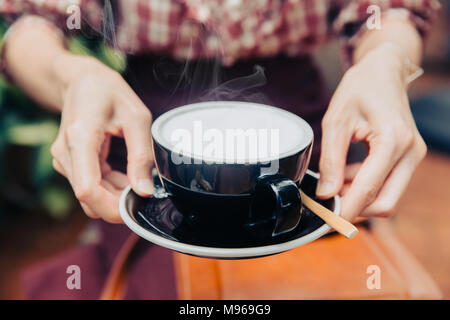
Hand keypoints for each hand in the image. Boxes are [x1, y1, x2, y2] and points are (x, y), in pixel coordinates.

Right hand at [50, 56, 153, 222]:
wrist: (82, 80)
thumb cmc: (110, 92)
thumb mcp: (136, 118)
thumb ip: (141, 155)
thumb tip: (144, 191)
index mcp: (80, 138)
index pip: (88, 190)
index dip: (112, 207)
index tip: (137, 206)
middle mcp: (65, 153)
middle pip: (88, 199)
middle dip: (118, 203)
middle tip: (145, 191)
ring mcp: (63, 160)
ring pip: (90, 196)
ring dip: (115, 195)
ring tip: (137, 176)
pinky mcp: (68, 163)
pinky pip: (89, 186)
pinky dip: (109, 187)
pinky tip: (126, 174)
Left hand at [316, 44, 426, 220]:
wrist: (384, 71)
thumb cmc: (360, 89)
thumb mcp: (336, 120)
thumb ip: (331, 159)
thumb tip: (326, 193)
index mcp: (392, 140)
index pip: (369, 189)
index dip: (347, 209)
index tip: (328, 221)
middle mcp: (410, 151)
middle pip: (386, 202)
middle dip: (356, 208)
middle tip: (328, 201)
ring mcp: (412, 155)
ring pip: (387, 196)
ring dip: (359, 196)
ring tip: (333, 181)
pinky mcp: (408, 157)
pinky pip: (388, 184)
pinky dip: (366, 186)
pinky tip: (345, 174)